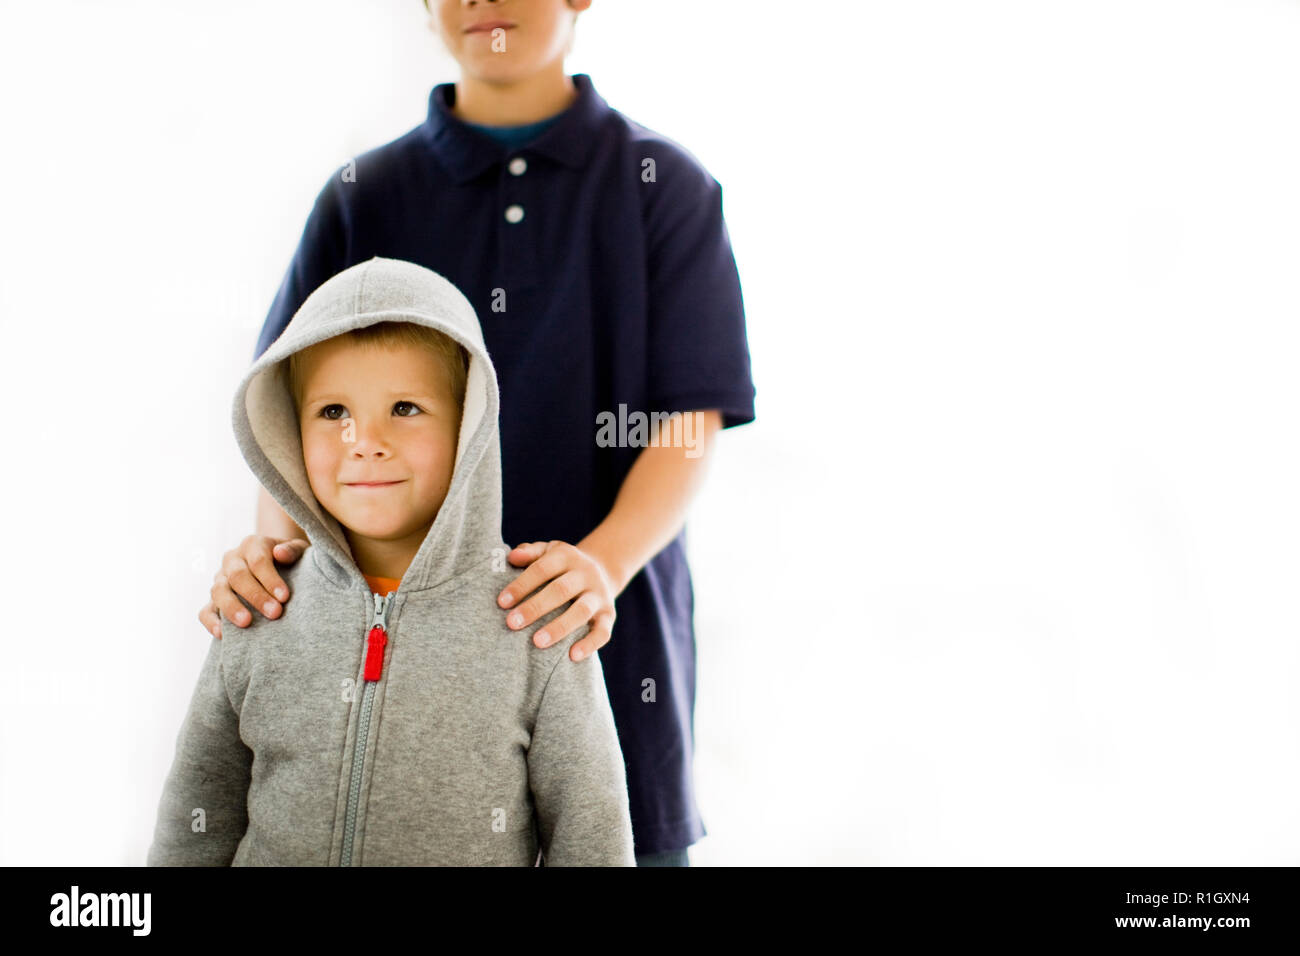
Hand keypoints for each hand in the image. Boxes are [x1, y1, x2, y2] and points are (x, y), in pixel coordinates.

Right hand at [199, 535, 308, 639]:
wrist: (280, 563)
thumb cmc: (292, 558)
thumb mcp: (299, 549)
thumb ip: (292, 550)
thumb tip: (280, 553)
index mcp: (252, 544)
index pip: (258, 561)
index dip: (270, 579)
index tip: (284, 597)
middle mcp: (233, 559)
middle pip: (237, 576)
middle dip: (256, 596)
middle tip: (275, 613)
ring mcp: (220, 578)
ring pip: (218, 591)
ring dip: (232, 608)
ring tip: (247, 623)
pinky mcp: (214, 599)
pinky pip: (206, 610)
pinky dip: (211, 621)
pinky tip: (222, 634)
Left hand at [498, 540, 617, 661]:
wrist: (602, 571)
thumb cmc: (562, 566)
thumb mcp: (548, 552)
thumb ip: (530, 553)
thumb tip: (512, 556)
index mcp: (567, 556)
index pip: (542, 568)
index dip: (522, 585)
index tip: (502, 602)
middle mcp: (586, 574)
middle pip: (561, 590)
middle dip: (535, 607)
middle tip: (512, 623)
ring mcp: (599, 595)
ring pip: (582, 611)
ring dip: (559, 627)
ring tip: (537, 642)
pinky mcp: (609, 615)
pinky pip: (602, 631)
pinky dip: (589, 644)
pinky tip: (572, 656)